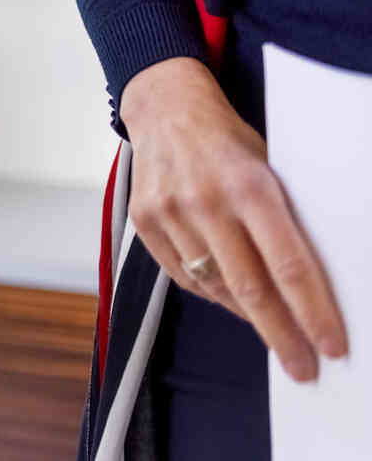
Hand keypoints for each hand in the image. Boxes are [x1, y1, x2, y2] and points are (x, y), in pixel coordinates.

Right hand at [121, 56, 347, 381]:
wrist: (164, 106)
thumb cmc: (227, 139)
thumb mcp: (269, 167)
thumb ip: (283, 219)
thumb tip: (310, 284)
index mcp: (249, 185)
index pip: (290, 266)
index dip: (314, 314)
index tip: (331, 346)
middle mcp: (205, 200)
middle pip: (252, 289)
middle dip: (283, 336)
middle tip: (303, 367)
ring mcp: (169, 211)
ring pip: (216, 287)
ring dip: (248, 315)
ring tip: (271, 328)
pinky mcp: (143, 220)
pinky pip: (184, 276)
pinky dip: (212, 293)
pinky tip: (231, 296)